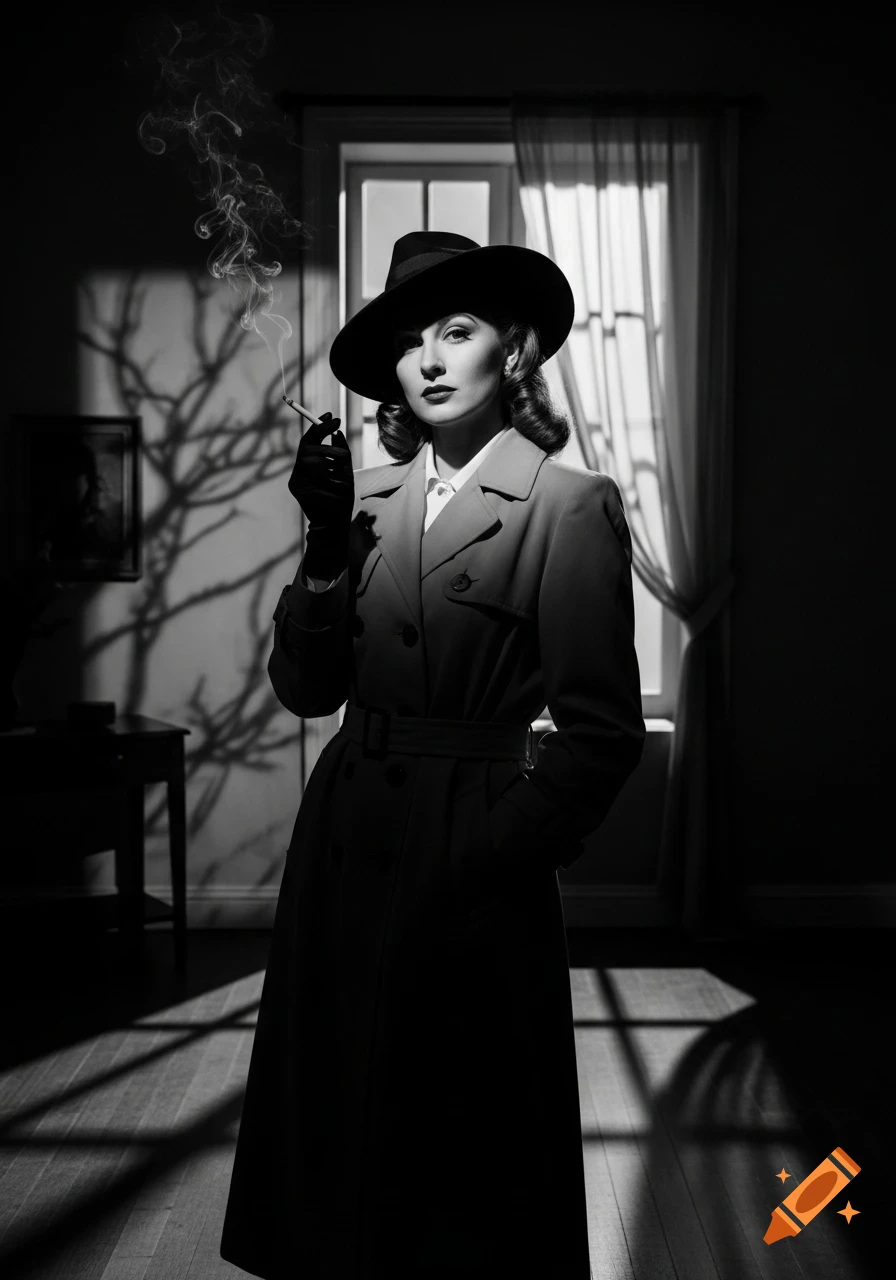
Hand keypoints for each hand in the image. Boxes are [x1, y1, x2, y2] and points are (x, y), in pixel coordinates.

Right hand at [287, 412, 353, 532]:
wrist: (335, 525)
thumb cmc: (340, 500)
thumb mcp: (345, 473)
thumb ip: (342, 454)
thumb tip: (338, 433)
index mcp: (309, 467)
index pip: (309, 442)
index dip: (318, 426)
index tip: (331, 415)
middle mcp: (299, 473)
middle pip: (306, 446)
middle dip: (322, 437)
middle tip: (338, 431)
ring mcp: (297, 482)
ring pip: (310, 458)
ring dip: (328, 457)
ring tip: (341, 466)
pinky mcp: (299, 491)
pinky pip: (313, 474)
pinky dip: (327, 477)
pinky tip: (334, 487)